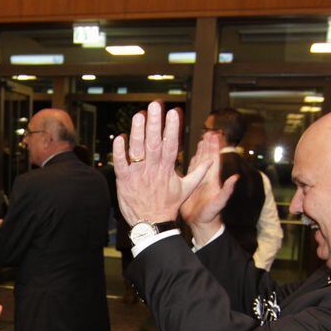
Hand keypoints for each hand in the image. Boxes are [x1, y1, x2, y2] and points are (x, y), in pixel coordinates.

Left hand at [112, 101, 209, 225]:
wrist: (152, 225)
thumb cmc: (168, 206)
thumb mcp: (186, 189)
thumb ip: (197, 174)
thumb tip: (210, 162)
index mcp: (167, 169)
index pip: (171, 145)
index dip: (172, 128)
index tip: (174, 112)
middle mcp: (153, 169)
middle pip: (154, 142)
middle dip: (155, 123)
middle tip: (155, 105)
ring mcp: (138, 174)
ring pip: (138, 150)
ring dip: (138, 132)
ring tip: (139, 115)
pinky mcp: (125, 181)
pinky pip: (121, 164)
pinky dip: (119, 151)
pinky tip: (119, 137)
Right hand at [180, 131, 237, 243]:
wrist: (201, 224)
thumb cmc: (210, 215)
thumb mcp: (219, 203)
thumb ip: (227, 191)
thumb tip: (236, 178)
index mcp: (213, 180)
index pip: (215, 160)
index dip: (216, 147)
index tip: (217, 135)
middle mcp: (207, 178)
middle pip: (209, 157)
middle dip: (209, 144)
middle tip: (210, 132)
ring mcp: (200, 180)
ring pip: (201, 161)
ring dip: (202, 150)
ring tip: (203, 138)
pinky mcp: (192, 185)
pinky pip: (193, 169)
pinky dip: (193, 160)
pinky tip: (193, 154)